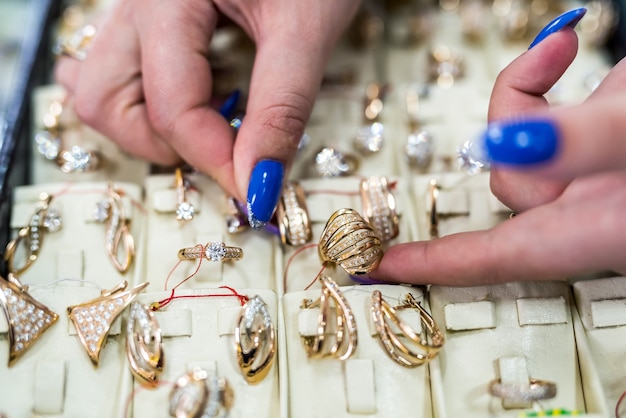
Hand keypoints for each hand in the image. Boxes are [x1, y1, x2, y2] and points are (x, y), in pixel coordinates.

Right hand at [54, 0, 360, 224]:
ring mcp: (140, 11)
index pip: (171, 103)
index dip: (214, 158)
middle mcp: (139, 3)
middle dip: (163, 144)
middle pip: (105, 99)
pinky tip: (190, 105)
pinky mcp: (155, 21)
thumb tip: (258, 187)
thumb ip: (281, 109)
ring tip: (211, 128)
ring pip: (105, 88)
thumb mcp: (307, 29)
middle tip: (224, 154)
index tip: (255, 191)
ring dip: (151, 128)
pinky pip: (125, 72)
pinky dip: (151, 104)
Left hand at [371, 20, 625, 285]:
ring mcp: (593, 172)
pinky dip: (542, 83)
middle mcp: (591, 207)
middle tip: (547, 63)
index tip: (373, 266)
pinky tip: (565, 49)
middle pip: (507, 182)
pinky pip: (545, 122)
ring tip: (562, 48)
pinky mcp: (598, 139)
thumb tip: (505, 148)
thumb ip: (584, 142)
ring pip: (520, 148)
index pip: (494, 258)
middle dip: (509, 128)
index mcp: (599, 229)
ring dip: (524, 98)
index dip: (430, 265)